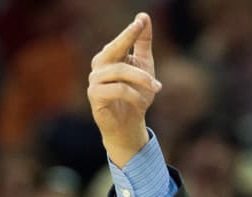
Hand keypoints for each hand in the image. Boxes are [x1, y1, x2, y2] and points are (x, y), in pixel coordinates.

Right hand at [87, 12, 160, 166]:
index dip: (130, 31)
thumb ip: (142, 43)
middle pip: (114, 49)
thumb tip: (143, 16)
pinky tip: (142, 102)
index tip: (141, 20)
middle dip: (128, 38)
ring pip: (119, 71)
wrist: (129, 125)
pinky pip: (117, 89)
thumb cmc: (135, 95)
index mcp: (110, 57)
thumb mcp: (143, 67)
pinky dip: (134, 94)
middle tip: (140, 29)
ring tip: (156, 88)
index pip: (120, 40)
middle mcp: (99, 66)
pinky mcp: (95, 96)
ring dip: (141, 78)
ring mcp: (95, 80)